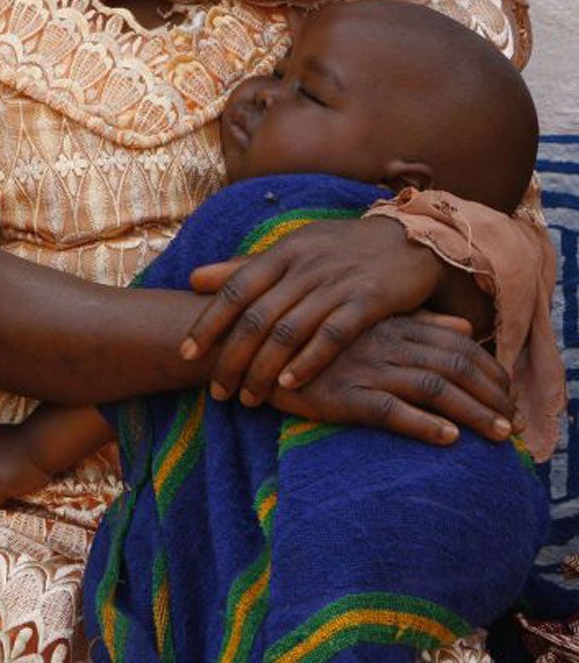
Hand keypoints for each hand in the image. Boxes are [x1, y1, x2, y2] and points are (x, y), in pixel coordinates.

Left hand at [182, 218, 444, 405]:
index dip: (208, 323)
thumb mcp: (291, 250)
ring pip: (288, 330)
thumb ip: (244, 268)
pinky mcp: (369, 300)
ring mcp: (336, 283)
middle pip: (256, 317)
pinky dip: (308, 361)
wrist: (410, 237)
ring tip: (248, 398)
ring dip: (263, 368)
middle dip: (232, 357)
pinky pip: (333, 335)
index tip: (185, 353)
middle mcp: (303, 266)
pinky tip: (290, 386)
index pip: (233, 289)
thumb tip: (193, 278)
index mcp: (281, 253)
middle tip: (217, 390)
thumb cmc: (340, 249)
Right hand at [266, 312, 515, 446]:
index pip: (457, 342)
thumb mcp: (366, 318)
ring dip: (472, 413)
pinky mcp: (340, 392)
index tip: (508, 393)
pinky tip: (449, 438)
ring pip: (432, 387)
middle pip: (454, 366)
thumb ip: (415, 319)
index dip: (489, 368)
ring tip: (498, 436)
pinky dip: (423, 424)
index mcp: (391, 320)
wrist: (243, 340)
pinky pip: (390, 409)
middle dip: (490, 395)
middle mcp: (383, 341)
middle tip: (513, 424)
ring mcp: (363, 366)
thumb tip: (465, 325)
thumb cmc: (307, 333)